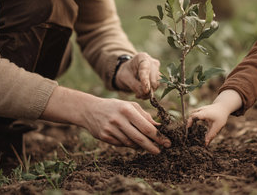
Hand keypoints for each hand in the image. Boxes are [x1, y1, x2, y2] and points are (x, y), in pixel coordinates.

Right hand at [41, 86, 170, 153]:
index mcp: (127, 110)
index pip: (146, 127)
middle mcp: (119, 120)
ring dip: (140, 146)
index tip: (167, 142)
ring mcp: (110, 129)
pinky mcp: (104, 137)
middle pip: (140, 138)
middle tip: (160, 151)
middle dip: (152, 146)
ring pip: (130, 143)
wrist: (90, 109)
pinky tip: (132, 142)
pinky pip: (121, 144)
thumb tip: (159, 127)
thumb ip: (144, 115)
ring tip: (146, 145)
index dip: (158, 137)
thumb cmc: (115, 106)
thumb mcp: (130, 105)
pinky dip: (129, 144)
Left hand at [115, 52, 160, 98]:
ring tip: (139, 95)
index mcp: (142, 57)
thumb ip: (134, 85)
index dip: (145, 81)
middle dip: (147, 89)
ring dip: (149, 92)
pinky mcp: (159, 76)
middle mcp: (152, 62)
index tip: (145, 91)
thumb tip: (145, 93)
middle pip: (154, 77)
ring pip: (157, 83)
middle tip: (139, 96)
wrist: (129, 71)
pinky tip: (142, 93)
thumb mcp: (125, 78)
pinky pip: (157, 86)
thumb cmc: (126, 72)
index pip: (145, 69)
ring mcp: (157, 69)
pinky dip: (150, 92)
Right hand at [187, 89, 241, 145]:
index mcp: (204, 113)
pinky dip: (193, 119)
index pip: (193, 116)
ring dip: (190, 120)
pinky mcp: (200, 110)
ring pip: (192, 113)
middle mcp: (201, 110)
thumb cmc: (221, 116)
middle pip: (191, 115)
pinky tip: (194, 125)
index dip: (189, 122)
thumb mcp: (217, 126)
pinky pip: (194, 114)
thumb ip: (211, 134)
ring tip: (190, 128)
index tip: (188, 128)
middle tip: (188, 130)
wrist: (223, 106)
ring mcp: (200, 109)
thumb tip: (206, 144)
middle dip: (189, 122)